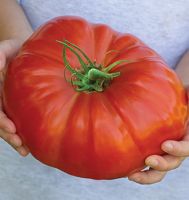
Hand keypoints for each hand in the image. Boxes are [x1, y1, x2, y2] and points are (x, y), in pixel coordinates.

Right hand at [0, 39, 28, 155]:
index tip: (12, 128)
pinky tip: (30, 145)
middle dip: (8, 135)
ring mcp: (9, 104)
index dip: (1, 119)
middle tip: (21, 145)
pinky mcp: (21, 106)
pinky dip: (23, 133)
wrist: (28, 52)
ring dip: (15, 139)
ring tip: (25, 151)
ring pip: (9, 125)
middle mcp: (0, 98)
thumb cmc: (17, 49)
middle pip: (0, 120)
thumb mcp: (6, 48)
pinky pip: (20, 121)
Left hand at [128, 88, 188, 183]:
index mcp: (187, 135)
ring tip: (131, 175)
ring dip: (146, 174)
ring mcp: (163, 150)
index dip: (179, 149)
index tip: (165, 145)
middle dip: (162, 165)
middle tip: (149, 161)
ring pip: (158, 167)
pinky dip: (137, 167)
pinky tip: (125, 168)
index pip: (188, 147)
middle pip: (173, 162)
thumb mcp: (187, 94)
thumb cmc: (177, 96)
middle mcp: (177, 145)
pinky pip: (144, 160)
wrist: (168, 101)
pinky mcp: (150, 149)